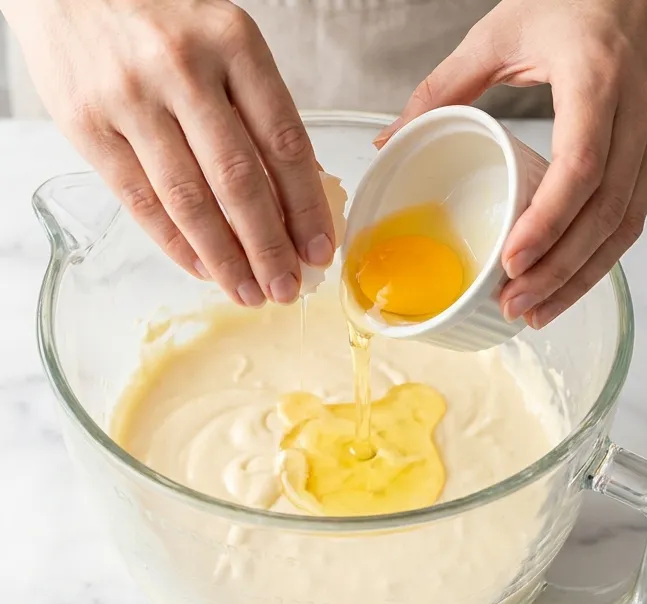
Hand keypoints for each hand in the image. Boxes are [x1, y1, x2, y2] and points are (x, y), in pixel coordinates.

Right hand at [2, 0, 334, 305]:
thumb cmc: (161, 15)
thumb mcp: (225, 39)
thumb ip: (258, 106)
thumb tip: (297, 194)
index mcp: (234, 43)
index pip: (284, 141)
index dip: (306, 206)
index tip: (321, 248)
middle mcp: (183, 70)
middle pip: (238, 180)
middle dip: (269, 246)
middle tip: (289, 287)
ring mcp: (130, 98)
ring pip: (188, 200)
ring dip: (224, 258)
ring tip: (250, 292)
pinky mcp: (85, 125)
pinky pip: (139, 200)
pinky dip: (175, 243)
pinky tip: (202, 267)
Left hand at [375, 0, 646, 328]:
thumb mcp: (500, 32)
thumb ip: (445, 85)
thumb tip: (393, 138)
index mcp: (595, 79)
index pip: (580, 167)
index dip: (549, 222)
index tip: (513, 260)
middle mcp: (635, 112)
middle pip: (607, 210)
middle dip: (562, 268)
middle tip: (516, 304)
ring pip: (627, 222)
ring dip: (585, 274)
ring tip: (538, 310)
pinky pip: (635, 212)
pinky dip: (603, 254)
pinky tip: (571, 279)